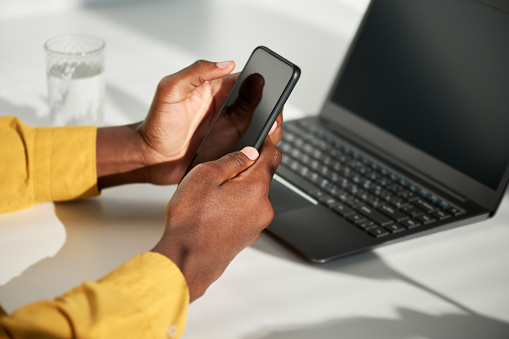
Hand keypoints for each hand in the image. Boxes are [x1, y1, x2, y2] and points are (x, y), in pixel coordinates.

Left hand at [96, 60, 282, 188]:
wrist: (151, 158)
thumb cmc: (157, 123)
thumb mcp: (171, 89)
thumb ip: (197, 71)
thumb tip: (227, 63)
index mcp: (216, 90)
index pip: (247, 81)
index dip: (263, 83)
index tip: (270, 88)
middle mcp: (227, 109)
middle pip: (261, 103)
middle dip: (273, 107)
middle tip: (273, 116)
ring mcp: (230, 130)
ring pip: (262, 124)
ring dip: (271, 128)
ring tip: (269, 132)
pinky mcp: (230, 149)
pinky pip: (252, 145)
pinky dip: (262, 146)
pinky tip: (261, 148)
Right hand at [151, 139, 281, 301]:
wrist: (186, 261)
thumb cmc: (191, 220)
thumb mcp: (205, 175)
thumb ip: (232, 160)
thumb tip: (249, 152)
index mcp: (257, 188)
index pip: (273, 156)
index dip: (266, 143)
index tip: (262, 137)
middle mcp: (264, 207)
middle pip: (262, 177)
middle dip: (245, 169)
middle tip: (219, 171)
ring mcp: (257, 225)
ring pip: (252, 196)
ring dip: (238, 190)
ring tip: (210, 195)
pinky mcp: (247, 237)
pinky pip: (245, 213)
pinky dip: (234, 207)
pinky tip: (212, 212)